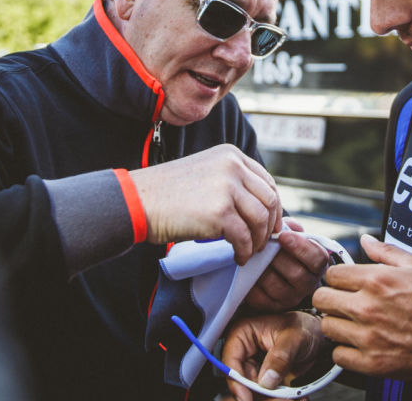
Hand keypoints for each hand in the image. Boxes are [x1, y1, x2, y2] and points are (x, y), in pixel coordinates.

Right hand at [128, 144, 280, 263]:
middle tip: (263, 241)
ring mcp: (227, 188)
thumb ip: (231, 180)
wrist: (138, 200)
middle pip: (269, 199)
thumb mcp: (205, 172)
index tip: (270, 223)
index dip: (273, 206)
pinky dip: (244, 251)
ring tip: (249, 251)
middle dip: (270, 225)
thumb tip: (257, 206)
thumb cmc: (167, 192)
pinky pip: (244, 237)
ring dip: (258, 240)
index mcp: (231, 154)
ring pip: (261, 219)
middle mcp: (232, 166)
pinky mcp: (219, 212)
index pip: (267, 181)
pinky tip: (237, 256)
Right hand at [220, 311, 324, 400]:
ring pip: (251, 391)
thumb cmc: (303, 328)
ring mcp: (253, 367)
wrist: (317, 338)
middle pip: (240, 380)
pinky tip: (289, 398)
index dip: (237, 380)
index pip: (231, 360)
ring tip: (288, 399)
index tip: (247, 397)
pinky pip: (262, 395)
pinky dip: (275, 399)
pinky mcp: (262, 379)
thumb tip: (266, 380)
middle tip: (277, 400)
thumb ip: (280, 357)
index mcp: (244, 333)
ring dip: (268, 399)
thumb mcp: (295, 338)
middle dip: (257, 394)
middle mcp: (244, 351)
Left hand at [245, 219, 328, 310]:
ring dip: (263, 270)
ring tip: (254, 257)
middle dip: (278, 258)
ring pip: (277, 287)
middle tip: (264, 247)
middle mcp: (308, 284)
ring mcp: (291, 298)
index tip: (283, 236)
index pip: (317, 259)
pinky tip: (249, 272)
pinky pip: (261, 298)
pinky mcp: (273, 306)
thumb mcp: (291, 235)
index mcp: (317, 265)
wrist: (273, 267)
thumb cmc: (285, 248)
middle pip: (297, 275)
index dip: (301, 247)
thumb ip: (290, 228)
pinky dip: (252, 284)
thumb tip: (284, 226)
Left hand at [313, 234, 411, 390]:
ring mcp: (368, 337)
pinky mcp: (372, 363)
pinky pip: (338, 356)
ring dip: (338, 324)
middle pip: (321, 300)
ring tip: (353, 323)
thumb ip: (386, 252)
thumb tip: (365, 241)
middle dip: (331, 298)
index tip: (344, 283)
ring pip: (327, 328)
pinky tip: (360, 343)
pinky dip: (346, 351)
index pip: (332, 274)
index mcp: (377, 280)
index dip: (337, 277)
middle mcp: (368, 307)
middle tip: (344, 302)